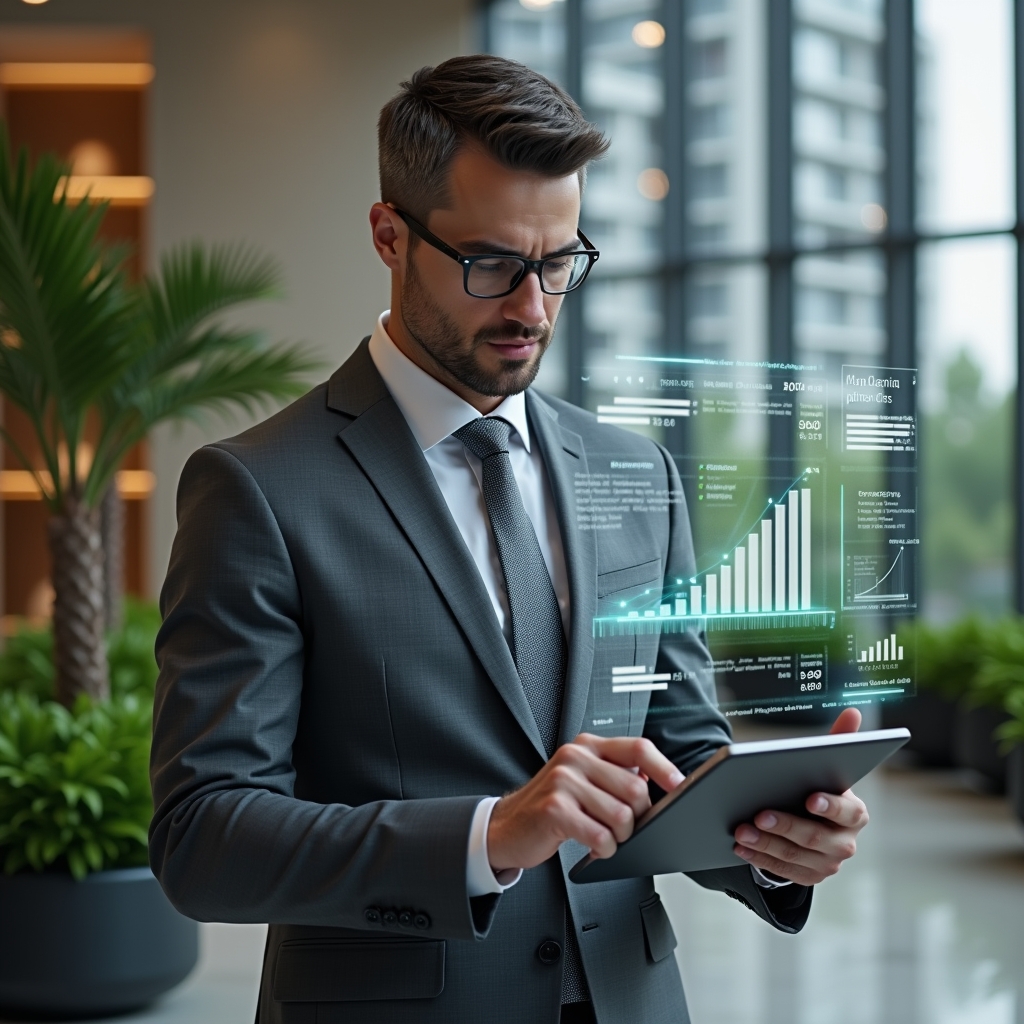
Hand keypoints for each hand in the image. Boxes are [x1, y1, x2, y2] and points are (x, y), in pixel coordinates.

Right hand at [487, 734, 684, 872]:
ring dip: (619, 838)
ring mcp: (563, 781)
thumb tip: (658, 780)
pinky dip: (603, 850)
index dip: (664, 768)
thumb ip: (616, 773)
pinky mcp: (554, 809)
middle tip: (623, 829)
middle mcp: (576, 757)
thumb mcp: (584, 779)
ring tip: (605, 838)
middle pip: (635, 787)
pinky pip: (600, 836)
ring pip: (621, 815)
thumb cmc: (553, 805)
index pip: (638, 747)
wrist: (507, 826)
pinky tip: (593, 848)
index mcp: (588, 746)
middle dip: (638, 817)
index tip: (679, 786)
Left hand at [732, 708, 868, 885]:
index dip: (830, 806)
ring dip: (765, 843)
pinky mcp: (808, 877)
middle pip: (815, 837)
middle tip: (759, 814)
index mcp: (855, 814)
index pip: (848, 812)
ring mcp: (827, 864)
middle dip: (786, 826)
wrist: (814, 827)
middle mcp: (845, 843)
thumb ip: (839, 740)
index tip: (809, 798)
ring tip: (740, 830)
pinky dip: (759, 858)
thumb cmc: (818, 788)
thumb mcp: (828, 767)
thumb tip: (852, 711)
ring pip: (794, 856)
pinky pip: (781, 871)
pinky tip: (739, 846)